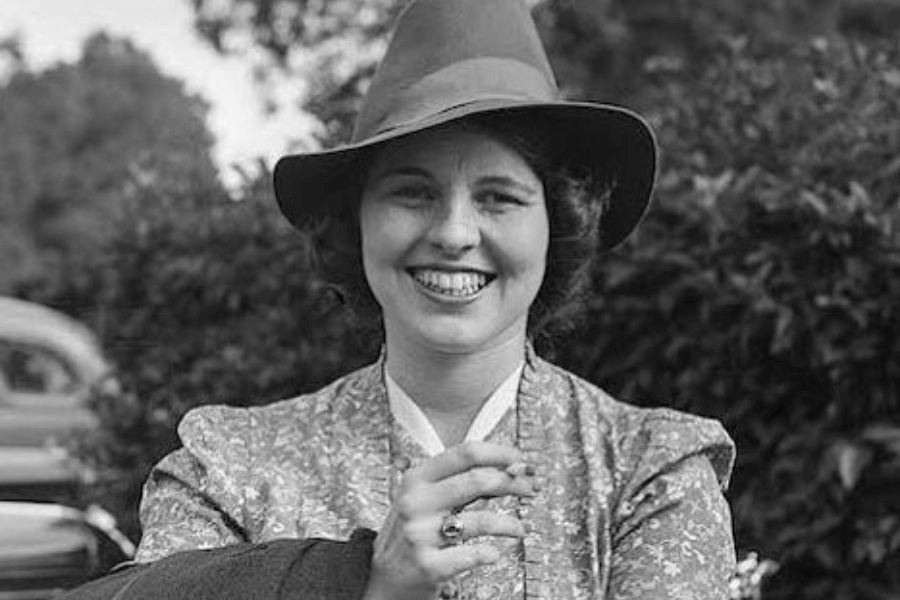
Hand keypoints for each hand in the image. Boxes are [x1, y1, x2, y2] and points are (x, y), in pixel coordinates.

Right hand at [363, 442, 538, 599]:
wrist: (384, 581)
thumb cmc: (413, 534)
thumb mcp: (424, 500)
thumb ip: (460, 482)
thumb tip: (509, 468)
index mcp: (417, 478)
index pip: (465, 453)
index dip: (500, 453)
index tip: (521, 460)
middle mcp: (416, 502)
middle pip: (478, 480)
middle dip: (514, 483)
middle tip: (531, 489)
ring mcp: (420, 534)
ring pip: (480, 520)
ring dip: (510, 524)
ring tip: (520, 528)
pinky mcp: (427, 565)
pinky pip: (471, 555)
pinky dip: (489, 554)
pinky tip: (494, 554)